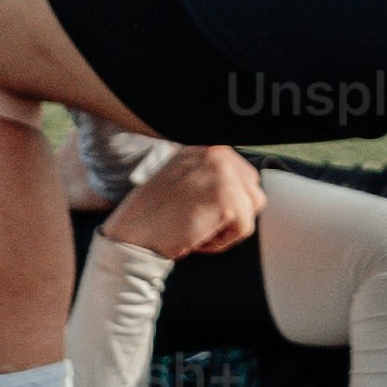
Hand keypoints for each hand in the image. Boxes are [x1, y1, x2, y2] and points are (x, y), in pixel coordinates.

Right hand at [95, 139, 262, 259]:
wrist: (133, 232)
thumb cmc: (155, 212)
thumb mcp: (186, 176)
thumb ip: (214, 173)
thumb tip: (248, 185)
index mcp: (208, 144)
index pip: (245, 176)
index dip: (228, 202)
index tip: (199, 209)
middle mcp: (217, 151)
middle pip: (253, 191)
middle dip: (232, 213)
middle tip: (199, 220)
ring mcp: (223, 172)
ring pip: (252, 209)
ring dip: (229, 227)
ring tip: (199, 227)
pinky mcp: (226, 198)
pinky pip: (245, 228)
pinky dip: (223, 241)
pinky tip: (198, 236)